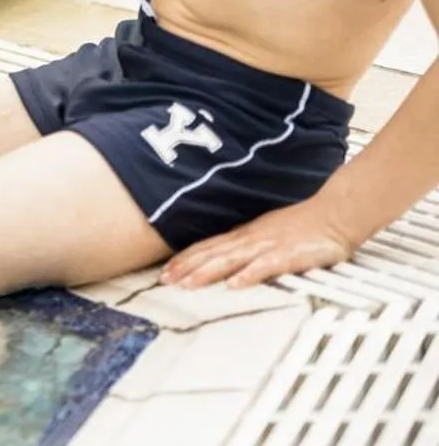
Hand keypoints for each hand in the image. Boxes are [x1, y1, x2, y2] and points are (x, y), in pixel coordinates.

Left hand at [159, 200, 359, 289]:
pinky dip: (249, 275)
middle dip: (186, 267)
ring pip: (230, 260)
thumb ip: (246, 246)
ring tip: (187, 284)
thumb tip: (225, 258)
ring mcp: (268, 246)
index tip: (165, 271)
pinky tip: (235, 285)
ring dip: (207, 272)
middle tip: (164, 281)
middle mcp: (250, 239)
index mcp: (244, 235)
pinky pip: (265, 266)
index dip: (185, 259)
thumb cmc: (302, 225)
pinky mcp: (288, 255)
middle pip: (212, 254)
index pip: (208, 247)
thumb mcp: (266, 233)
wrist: (334, 213)